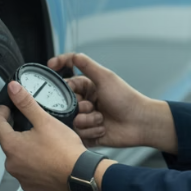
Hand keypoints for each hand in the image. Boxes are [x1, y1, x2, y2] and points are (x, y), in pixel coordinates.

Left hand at [0, 81, 85, 190]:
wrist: (80, 174)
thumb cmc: (64, 150)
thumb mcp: (44, 120)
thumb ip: (26, 103)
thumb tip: (13, 89)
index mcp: (12, 146)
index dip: (0, 113)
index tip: (6, 107)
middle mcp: (12, 164)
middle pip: (8, 141)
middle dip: (16, 130)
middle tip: (30, 123)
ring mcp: (21, 177)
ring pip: (18, 157)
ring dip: (25, 148)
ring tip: (41, 140)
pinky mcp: (31, 186)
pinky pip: (27, 170)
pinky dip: (33, 162)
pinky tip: (46, 156)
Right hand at [47, 53, 177, 153]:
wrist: (139, 123)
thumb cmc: (125, 98)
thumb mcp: (105, 77)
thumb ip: (87, 65)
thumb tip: (73, 55)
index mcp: (88, 88)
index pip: (67, 82)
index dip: (62, 82)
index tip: (51, 69)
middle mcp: (85, 102)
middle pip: (66, 104)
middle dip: (79, 106)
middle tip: (92, 106)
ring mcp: (87, 119)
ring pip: (71, 121)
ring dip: (87, 121)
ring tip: (101, 119)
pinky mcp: (88, 135)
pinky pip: (78, 135)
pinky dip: (90, 132)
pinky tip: (102, 129)